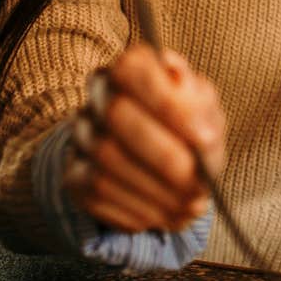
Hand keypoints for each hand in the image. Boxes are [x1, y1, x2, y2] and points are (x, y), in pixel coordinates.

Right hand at [64, 43, 225, 232]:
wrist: (157, 159)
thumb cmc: (189, 127)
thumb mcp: (205, 111)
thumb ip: (199, 105)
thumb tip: (189, 101)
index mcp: (132, 66)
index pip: (133, 70)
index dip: (169, 105)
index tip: (207, 138)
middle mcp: (98, 94)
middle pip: (117, 116)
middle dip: (165, 157)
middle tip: (200, 186)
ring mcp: (81, 135)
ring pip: (107, 160)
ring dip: (156, 190)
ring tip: (191, 206)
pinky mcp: (73, 176)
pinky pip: (97, 193)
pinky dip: (139, 209)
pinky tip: (166, 214)